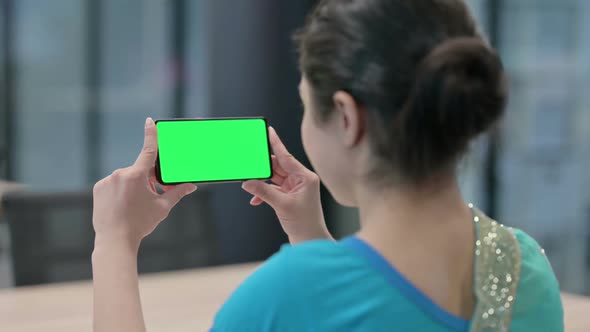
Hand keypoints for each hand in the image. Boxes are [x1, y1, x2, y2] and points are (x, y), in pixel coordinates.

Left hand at [92, 118, 196, 250]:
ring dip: (134, 186)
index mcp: (137, 176)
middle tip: (154, 195)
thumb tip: (191, 186)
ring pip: (127, 178)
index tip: (149, 121)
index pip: (148, 150)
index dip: (151, 135)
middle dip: (149, 180)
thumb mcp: (162, 207)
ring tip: (136, 206)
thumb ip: (177, 193)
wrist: (115, 241)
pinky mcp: (99, 188)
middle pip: (140, 171)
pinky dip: (121, 191)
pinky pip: (114, 184)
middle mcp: (120, 174)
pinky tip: (123, 206)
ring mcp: (107, 181)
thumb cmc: (140, 224)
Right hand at [241, 127, 332, 244]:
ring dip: (261, 181)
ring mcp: (295, 188)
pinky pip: (272, 189)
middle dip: (263, 166)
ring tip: (248, 182)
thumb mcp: (282, 205)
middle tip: (249, 161)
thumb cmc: (304, 224)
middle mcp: (301, 180)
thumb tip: (248, 182)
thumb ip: (263, 192)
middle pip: (278, 166)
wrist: (310, 241)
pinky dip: (263, 193)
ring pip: (274, 178)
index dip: (276, 144)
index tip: (269, 131)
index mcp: (305, 177)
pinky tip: (254, 199)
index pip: (287, 157)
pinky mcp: (289, 197)